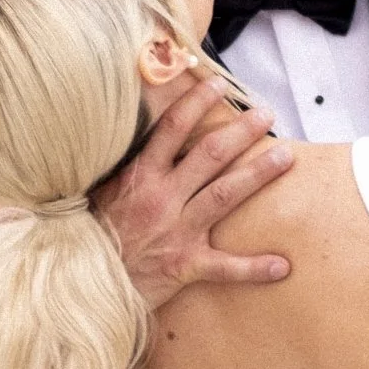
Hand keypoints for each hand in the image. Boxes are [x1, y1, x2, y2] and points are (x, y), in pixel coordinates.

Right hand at [96, 67, 294, 304]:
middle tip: (268, 114)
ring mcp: (177, 231)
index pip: (172, 128)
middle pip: (209, 155)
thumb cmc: (90, 236)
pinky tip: (283, 266)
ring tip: (287, 156)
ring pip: (225, 195)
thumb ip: (121, 167)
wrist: (80, 285)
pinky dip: (254, 268)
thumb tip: (128, 134)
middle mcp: (162, 198)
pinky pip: (225, 267)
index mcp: (140, 176)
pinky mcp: (185, 265)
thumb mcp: (97, 192)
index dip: (197, 103)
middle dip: (241, 132)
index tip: (218, 84)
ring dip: (259, 174)